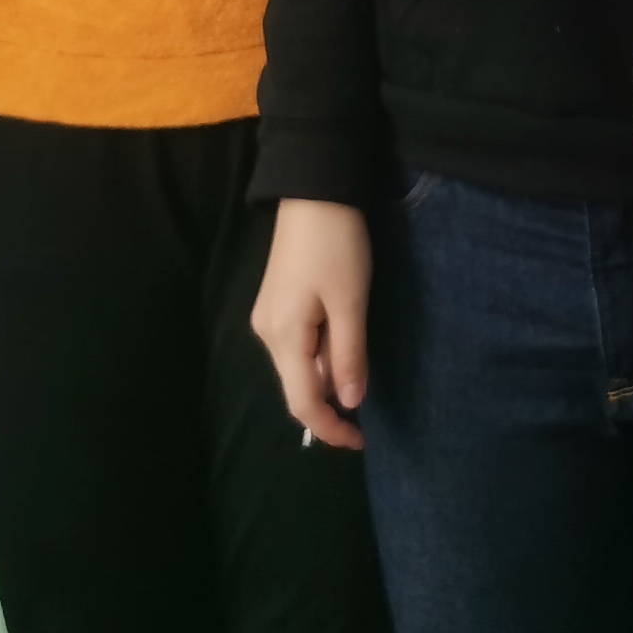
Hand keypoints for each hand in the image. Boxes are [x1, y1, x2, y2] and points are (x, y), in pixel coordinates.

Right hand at [250, 198, 372, 450]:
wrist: (315, 191)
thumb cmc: (337, 246)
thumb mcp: (351, 302)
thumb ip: (350, 354)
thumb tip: (351, 403)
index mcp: (283, 337)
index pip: (302, 402)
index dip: (329, 428)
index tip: (360, 441)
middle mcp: (266, 333)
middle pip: (296, 387)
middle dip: (328, 407)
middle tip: (365, 419)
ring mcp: (268, 317)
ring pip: (296, 367)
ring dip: (326, 379)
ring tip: (358, 374)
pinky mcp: (276, 303)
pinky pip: (297, 346)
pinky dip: (319, 357)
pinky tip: (340, 347)